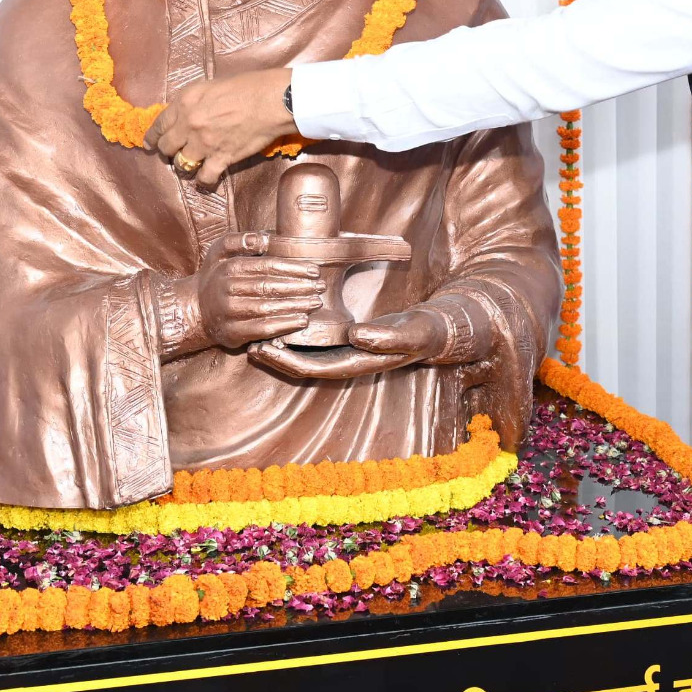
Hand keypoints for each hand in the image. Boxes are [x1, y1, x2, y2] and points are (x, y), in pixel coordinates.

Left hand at [144, 67, 295, 184]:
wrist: (271, 100)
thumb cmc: (248, 86)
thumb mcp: (211, 85)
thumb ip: (194, 100)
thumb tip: (187, 112)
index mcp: (185, 103)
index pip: (159, 124)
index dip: (152, 137)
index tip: (150, 144)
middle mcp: (189, 124)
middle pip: (167, 147)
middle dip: (168, 151)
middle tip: (174, 153)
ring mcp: (204, 144)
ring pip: (182, 164)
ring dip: (185, 165)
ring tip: (192, 165)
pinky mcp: (221, 158)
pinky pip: (204, 177)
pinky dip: (204, 181)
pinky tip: (206, 180)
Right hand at [195, 231, 324, 349]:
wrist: (194, 308)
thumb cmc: (215, 276)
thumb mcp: (219, 251)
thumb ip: (239, 241)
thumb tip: (265, 238)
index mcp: (229, 267)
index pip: (267, 266)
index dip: (293, 268)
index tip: (314, 270)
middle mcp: (228, 290)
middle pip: (270, 287)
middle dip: (299, 287)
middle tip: (320, 287)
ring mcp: (229, 313)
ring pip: (268, 308)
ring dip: (296, 305)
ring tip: (315, 302)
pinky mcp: (232, 333)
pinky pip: (262, 329)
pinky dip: (284, 325)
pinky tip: (301, 320)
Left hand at [247, 307, 487, 379]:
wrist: (442, 328)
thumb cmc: (427, 330)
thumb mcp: (412, 330)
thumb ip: (387, 335)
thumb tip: (358, 336)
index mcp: (361, 361)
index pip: (316, 368)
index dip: (287, 362)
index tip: (265, 350)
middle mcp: (350, 359)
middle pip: (305, 364)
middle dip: (277, 356)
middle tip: (248, 343)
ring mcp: (350, 351)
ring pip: (308, 354)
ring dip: (284, 347)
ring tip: (257, 335)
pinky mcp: (351, 339)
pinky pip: (318, 341)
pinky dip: (298, 335)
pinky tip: (283, 322)